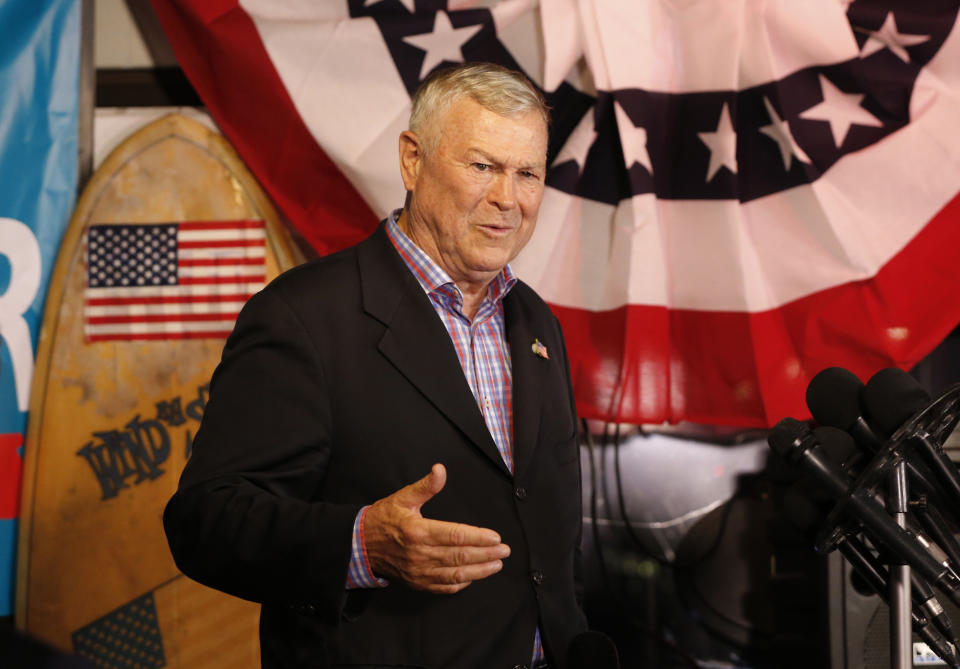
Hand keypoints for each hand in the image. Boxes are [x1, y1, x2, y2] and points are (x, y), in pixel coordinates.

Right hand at [363, 463, 510, 593]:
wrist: (359, 545)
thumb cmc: (383, 519)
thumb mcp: (403, 498)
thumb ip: (426, 486)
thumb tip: (440, 470)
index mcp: (418, 531)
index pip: (456, 535)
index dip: (478, 537)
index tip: (496, 537)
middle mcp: (420, 555)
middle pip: (460, 556)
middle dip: (486, 554)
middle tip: (505, 551)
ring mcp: (419, 572)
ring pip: (455, 575)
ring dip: (480, 571)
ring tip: (497, 565)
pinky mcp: (417, 583)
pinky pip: (444, 587)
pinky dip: (462, 583)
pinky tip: (475, 576)